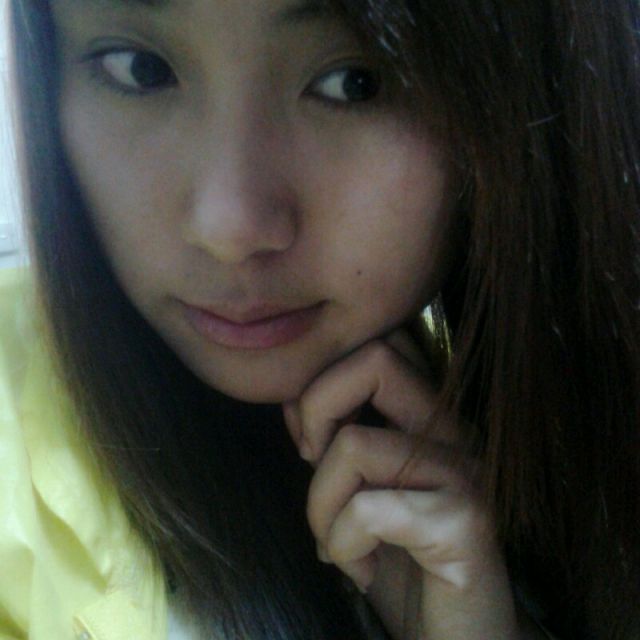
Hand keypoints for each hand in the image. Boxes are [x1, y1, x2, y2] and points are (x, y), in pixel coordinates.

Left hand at [282, 329, 520, 639]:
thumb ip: (336, 441)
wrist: (459, 637)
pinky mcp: (465, 521)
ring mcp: (462, 472)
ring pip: (352, 444)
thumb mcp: (358, 493)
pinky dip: (342, 544)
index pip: (385, 345)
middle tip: (312, 462)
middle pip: (375, 359)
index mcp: (428, 419)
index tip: (310, 436)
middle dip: (316, 408)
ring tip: (336, 543)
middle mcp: (452, 432)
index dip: (326, 375)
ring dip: (320, 505)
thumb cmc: (403, 564)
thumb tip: (294, 402)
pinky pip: (367, 510)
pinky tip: (360, 570)